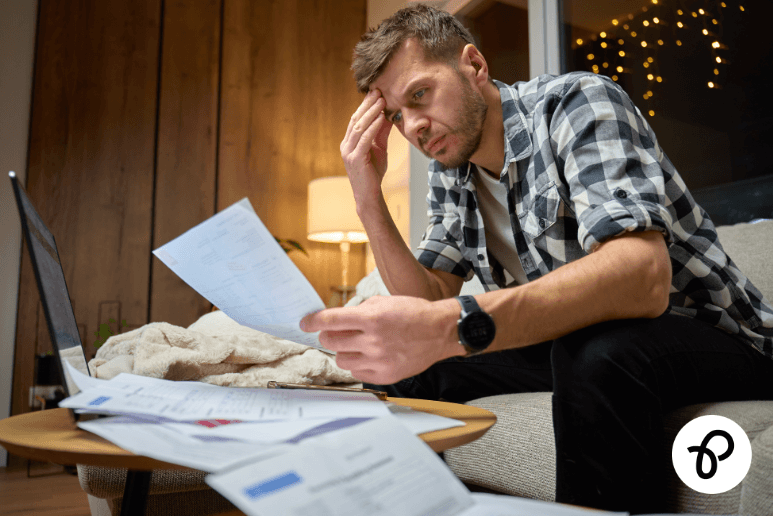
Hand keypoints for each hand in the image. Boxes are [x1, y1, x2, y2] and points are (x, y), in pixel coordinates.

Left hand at [300, 296, 461, 384]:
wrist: (440, 332)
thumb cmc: (413, 314)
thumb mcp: (384, 302)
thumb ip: (358, 311)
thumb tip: (335, 319)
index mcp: (372, 318)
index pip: (331, 320)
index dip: (312, 322)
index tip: (305, 324)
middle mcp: (374, 341)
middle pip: (332, 341)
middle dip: (328, 335)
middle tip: (334, 332)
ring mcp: (379, 361)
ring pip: (341, 359)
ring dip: (343, 351)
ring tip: (357, 344)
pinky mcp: (385, 375)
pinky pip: (356, 373)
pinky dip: (357, 364)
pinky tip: (368, 355)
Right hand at [340, 90, 392, 207]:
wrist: (369, 194)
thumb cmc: (373, 172)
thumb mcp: (379, 148)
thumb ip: (381, 133)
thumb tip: (388, 115)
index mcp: (349, 141)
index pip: (356, 119)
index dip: (365, 105)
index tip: (376, 92)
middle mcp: (346, 145)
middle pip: (356, 119)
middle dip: (367, 105)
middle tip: (378, 91)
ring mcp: (348, 152)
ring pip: (359, 127)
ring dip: (371, 113)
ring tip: (381, 101)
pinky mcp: (355, 159)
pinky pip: (364, 139)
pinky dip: (372, 127)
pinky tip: (380, 118)